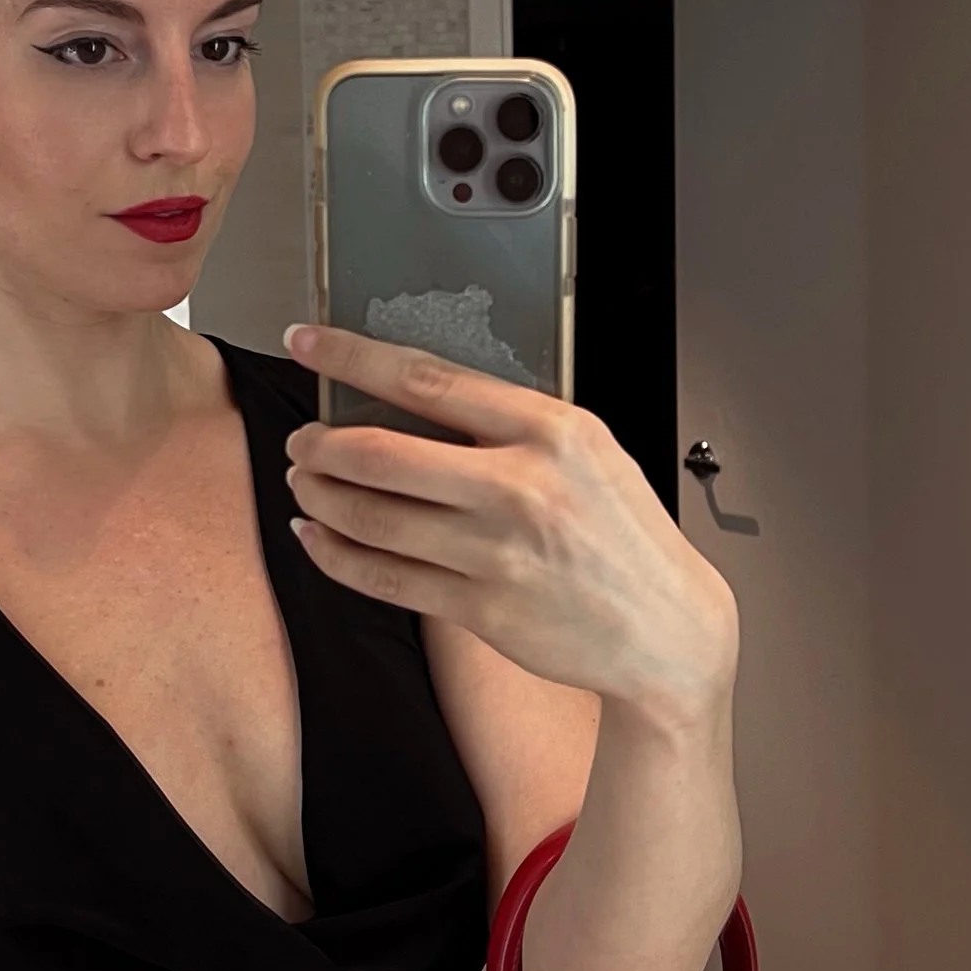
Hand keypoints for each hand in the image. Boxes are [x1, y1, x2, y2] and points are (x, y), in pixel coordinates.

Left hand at [281, 324, 737, 722]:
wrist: (668, 627)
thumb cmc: (625, 535)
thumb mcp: (590, 451)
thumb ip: (513, 424)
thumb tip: (418, 399)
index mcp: (550, 430)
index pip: (426, 379)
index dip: (351, 357)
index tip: (309, 343)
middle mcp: (520, 486)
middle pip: (381, 452)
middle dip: (320, 444)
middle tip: (303, 440)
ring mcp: (497, 551)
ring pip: (371, 517)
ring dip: (320, 496)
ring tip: (307, 484)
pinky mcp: (481, 608)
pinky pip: (382, 576)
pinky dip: (334, 553)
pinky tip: (318, 537)